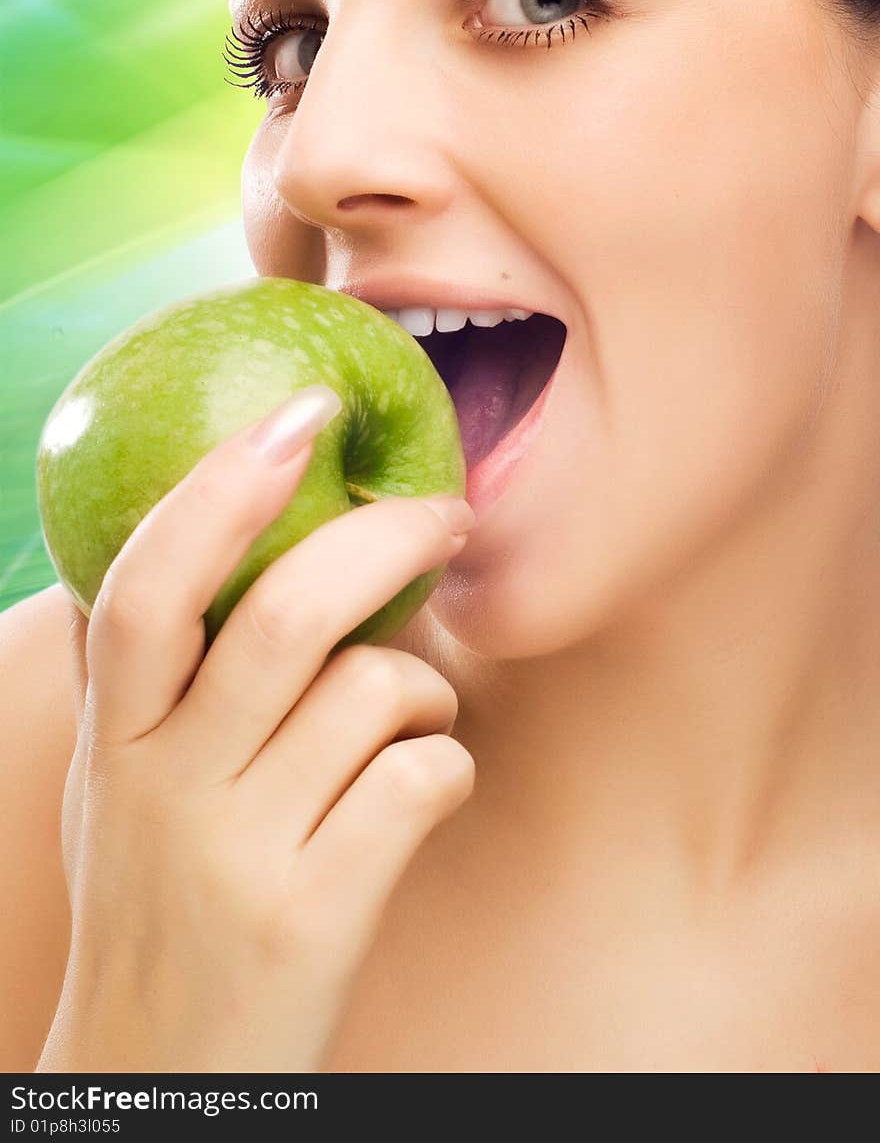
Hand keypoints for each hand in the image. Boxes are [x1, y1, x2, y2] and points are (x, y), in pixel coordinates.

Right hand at [37, 388, 475, 1071]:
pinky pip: (424, 780)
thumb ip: (130, 682)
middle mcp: (165, 790)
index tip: (302, 414)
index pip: (148, 587)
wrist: (162, 1084)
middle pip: (287, 617)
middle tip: (447, 513)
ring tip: (417, 708)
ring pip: (376, 692)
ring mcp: (241, 858)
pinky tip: (426, 784)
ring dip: (426, 680)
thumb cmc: (152, 906)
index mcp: (112, 743)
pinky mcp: (317, 917)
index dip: (222, 488)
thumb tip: (175, 538)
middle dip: (389, 539)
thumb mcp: (109, 793)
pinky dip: (448, 761)